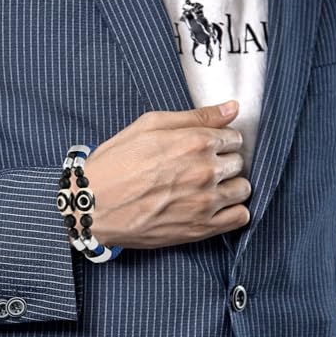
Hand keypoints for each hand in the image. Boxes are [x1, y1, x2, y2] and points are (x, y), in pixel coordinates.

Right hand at [74, 100, 250, 249]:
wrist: (92, 205)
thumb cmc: (116, 162)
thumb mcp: (148, 125)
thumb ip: (195, 116)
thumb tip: (232, 107)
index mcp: (195, 142)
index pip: (233, 136)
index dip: (220, 140)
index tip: (206, 146)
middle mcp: (205, 171)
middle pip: (238, 162)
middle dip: (224, 161)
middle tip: (200, 167)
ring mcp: (205, 203)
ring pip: (243, 189)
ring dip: (231, 185)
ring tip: (208, 187)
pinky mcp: (201, 229)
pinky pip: (240, 218)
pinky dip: (234, 211)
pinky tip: (217, 207)